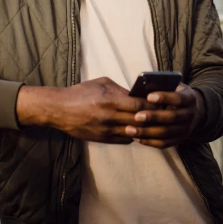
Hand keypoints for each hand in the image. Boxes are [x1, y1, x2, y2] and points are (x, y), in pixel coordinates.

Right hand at [16, 77, 151, 143]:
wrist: (61, 110)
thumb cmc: (82, 92)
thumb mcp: (102, 83)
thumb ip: (121, 90)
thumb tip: (138, 95)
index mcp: (109, 100)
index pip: (138, 106)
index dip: (151, 106)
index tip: (160, 103)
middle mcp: (109, 117)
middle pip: (138, 121)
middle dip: (152, 118)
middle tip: (162, 114)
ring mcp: (106, 130)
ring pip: (133, 133)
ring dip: (144, 129)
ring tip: (152, 123)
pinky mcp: (103, 139)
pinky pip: (124, 139)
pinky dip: (133, 134)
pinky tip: (137, 129)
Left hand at [124, 84, 205, 148]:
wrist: (194, 111)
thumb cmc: (177, 94)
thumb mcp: (174, 86)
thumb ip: (162, 86)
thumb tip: (144, 85)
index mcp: (189, 98)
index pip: (178, 98)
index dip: (164, 97)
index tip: (148, 96)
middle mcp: (190, 115)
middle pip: (171, 117)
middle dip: (153, 117)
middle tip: (136, 116)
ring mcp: (185, 129)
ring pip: (165, 133)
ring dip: (147, 132)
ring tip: (130, 129)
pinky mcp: (179, 140)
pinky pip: (163, 143)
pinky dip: (149, 142)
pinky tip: (136, 137)